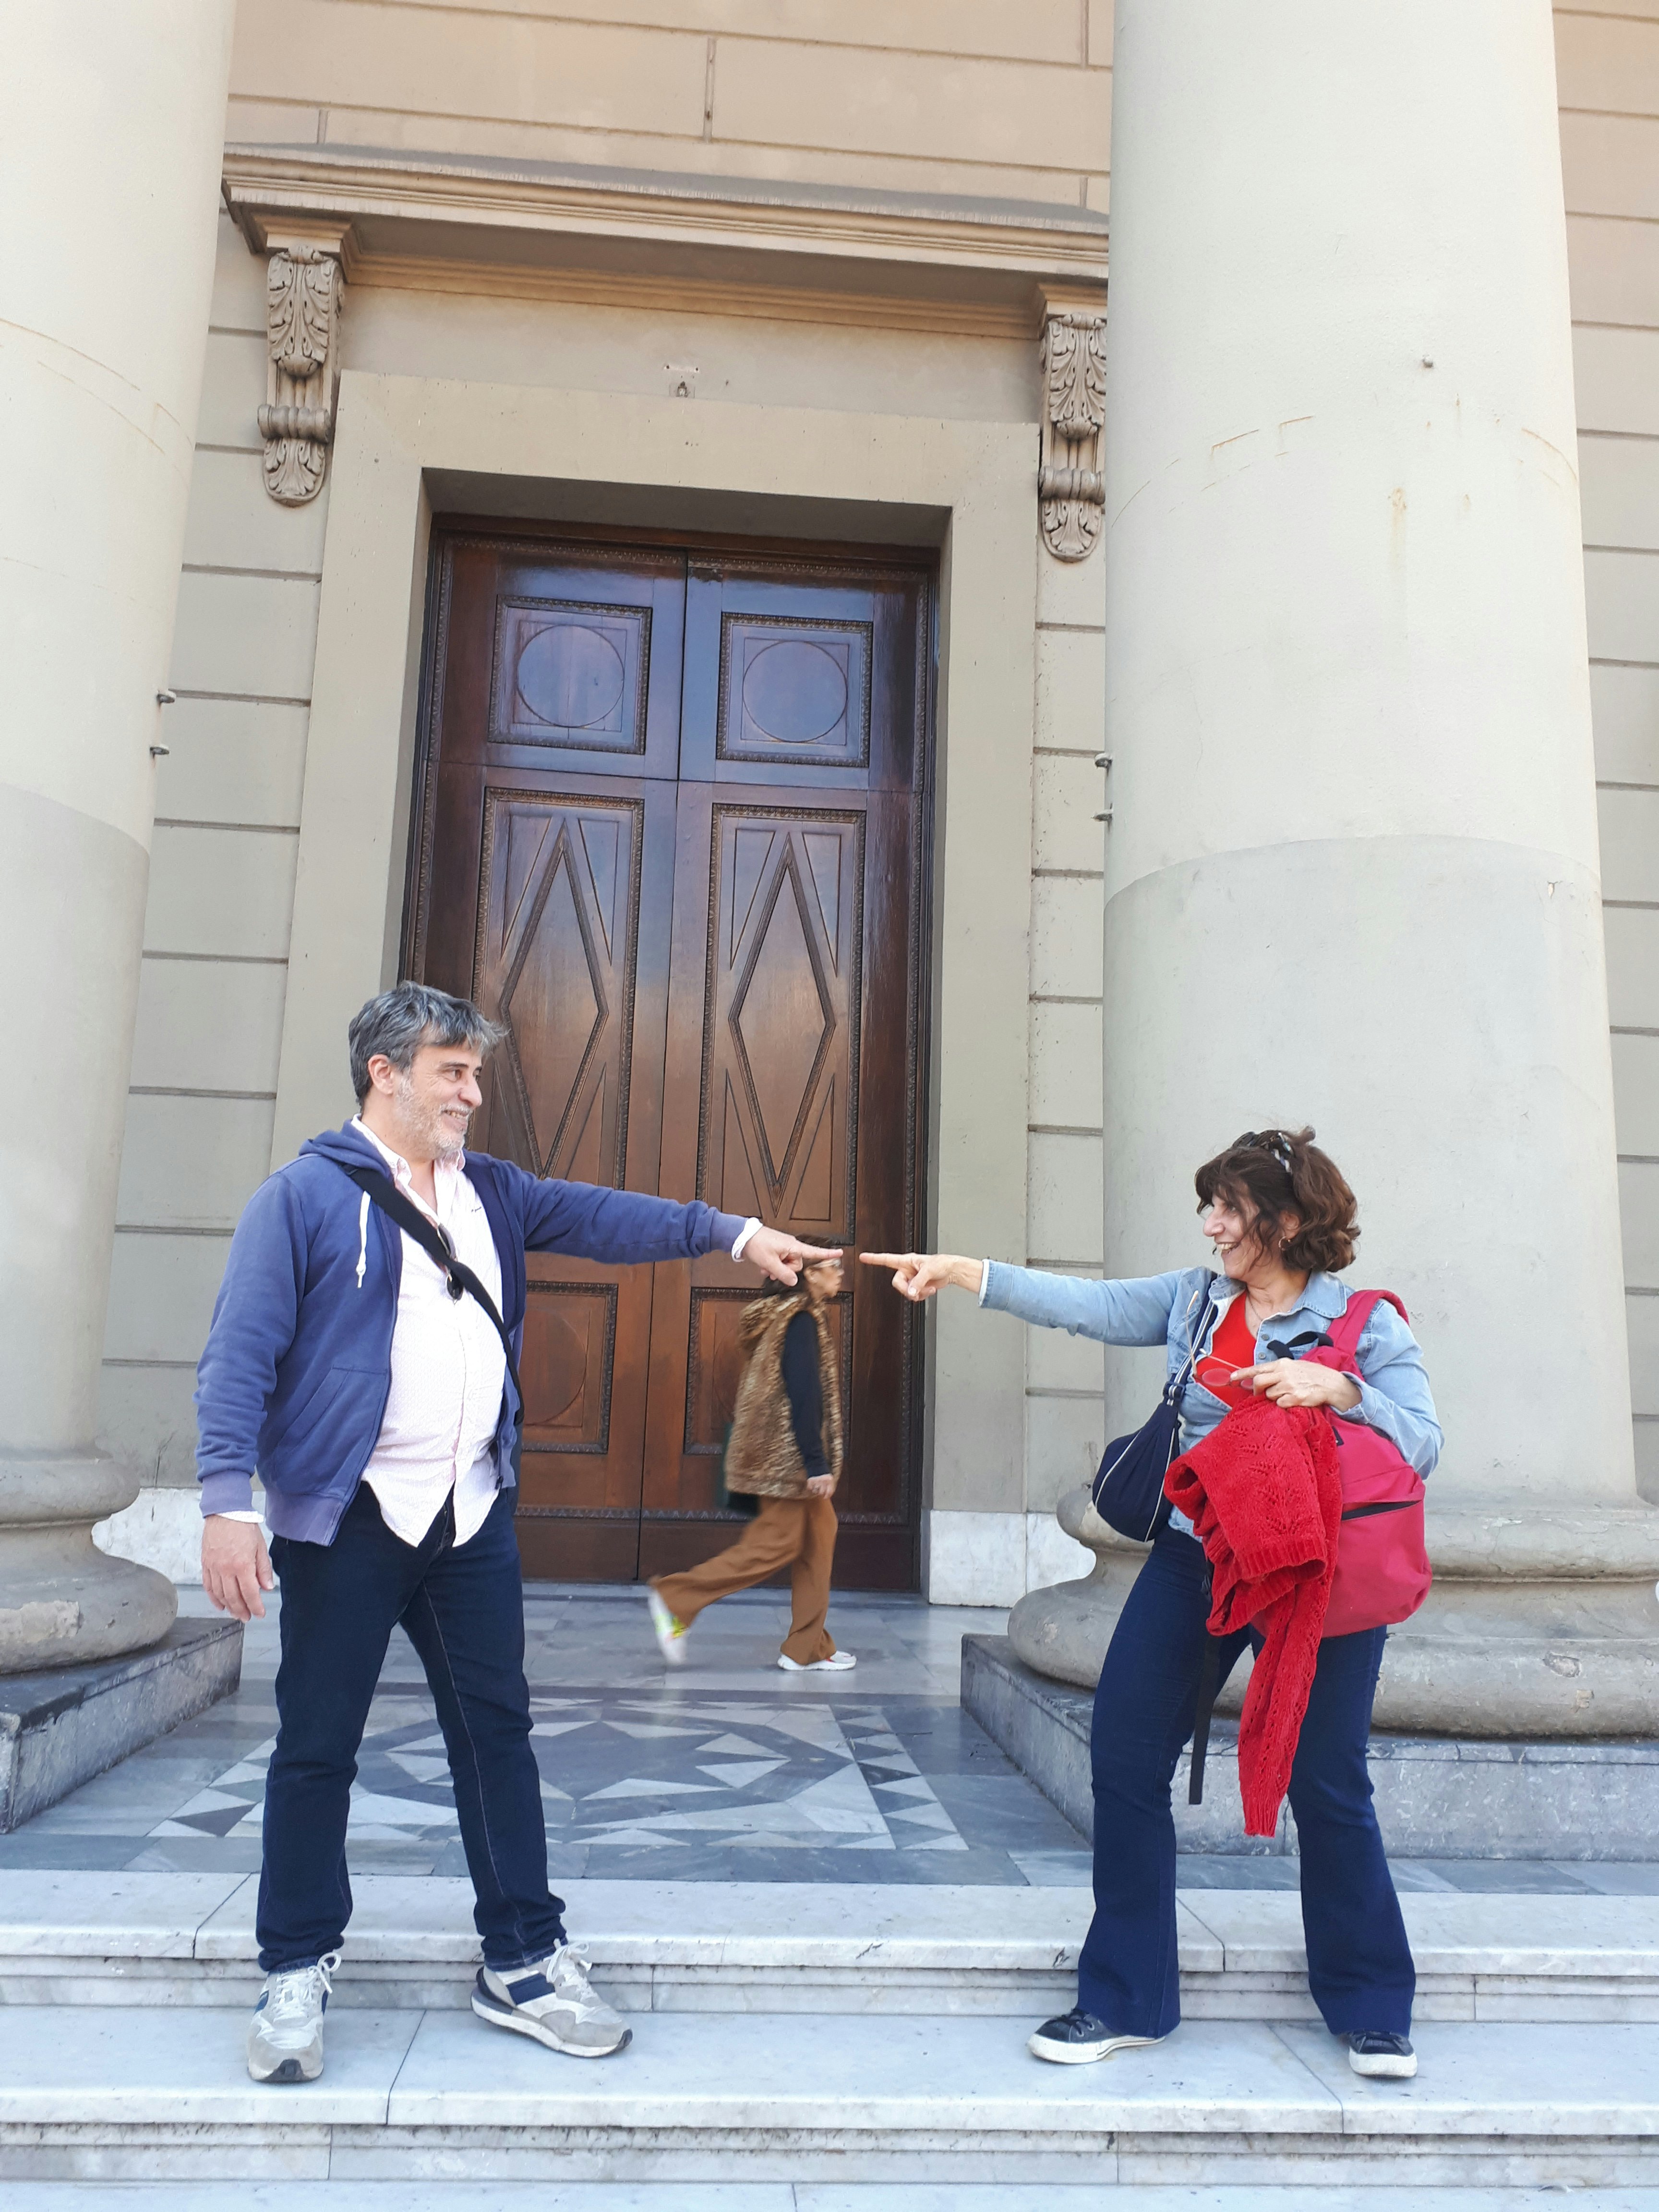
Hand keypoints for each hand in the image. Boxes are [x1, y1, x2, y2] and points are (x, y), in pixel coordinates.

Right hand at [201, 1515, 275, 1620]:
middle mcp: (226, 1569)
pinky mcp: (205, 1564)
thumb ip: (264, 1569)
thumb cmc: (243, 1526)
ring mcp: (213, 1568)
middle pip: (233, 1597)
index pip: (250, 1593)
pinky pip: (208, 1586)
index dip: (255, 1606)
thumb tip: (267, 1587)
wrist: (225, 1513)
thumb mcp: (260, 1547)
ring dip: (228, 1607)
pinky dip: (213, 1598)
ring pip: (220, 1595)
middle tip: (247, 1617)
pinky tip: (220, 1604)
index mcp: (242, 1565)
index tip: (260, 1613)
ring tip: (236, 1613)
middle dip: (242, 1610)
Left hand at [741, 1226, 840, 1285]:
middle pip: (796, 1265)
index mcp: (793, 1247)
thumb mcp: (769, 1263)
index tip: (840, 1253)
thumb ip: (782, 1274)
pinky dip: (774, 1265)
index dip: (827, 1254)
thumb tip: (794, 1281)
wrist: (743, 1236)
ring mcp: (784, 1247)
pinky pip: (781, 1261)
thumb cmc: (757, 1245)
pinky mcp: (778, 1249)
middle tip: (772, 1270)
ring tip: (766, 1268)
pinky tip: (764, 1267)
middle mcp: (791, 1246)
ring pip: (787, 1264)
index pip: (814, 1251)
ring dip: (777, 1269)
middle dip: (785, 1270)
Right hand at [805, 1474, 834, 1498]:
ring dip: (815, 1490)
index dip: (827, 1496)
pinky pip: (809, 1488)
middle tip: (820, 1490)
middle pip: (821, 1492)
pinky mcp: (810, 1480)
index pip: (829, 1492)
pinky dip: (810, 1487)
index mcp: (830, 1481)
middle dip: (820, 1492)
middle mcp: (823, 1481)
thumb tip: (828, 1495)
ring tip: (816, 1486)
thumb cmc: (824, 1474)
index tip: (825, 1497)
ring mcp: (817, 1481)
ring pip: (815, 1491)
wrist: (817, 1465)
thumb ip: (830, 1486)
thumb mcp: (830, 1479)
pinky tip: (812, 1484)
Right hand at [860, 1252, 983, 1301]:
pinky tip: (929, 1290)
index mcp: (906, 1261)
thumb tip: (911, 1292)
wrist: (951, 1271)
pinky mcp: (917, 1287)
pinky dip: (921, 1296)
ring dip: (917, 1293)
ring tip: (928, 1288)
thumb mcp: (928, 1270)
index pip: (886, 1259)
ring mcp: (912, 1279)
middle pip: (897, 1283)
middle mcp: (907, 1270)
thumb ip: (918, 1282)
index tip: (862, 1257)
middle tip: (916, 1290)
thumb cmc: (941, 1264)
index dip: (874, 1259)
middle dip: (907, 1289)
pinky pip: (913, 1296)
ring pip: (906, 1291)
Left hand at [1234, 1360, 1361, 1412]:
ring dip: (1275, 1398)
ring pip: (1270, 1395)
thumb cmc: (1312, 1375)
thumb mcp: (1294, 1366)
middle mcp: (1284, 1373)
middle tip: (1261, 1395)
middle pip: (1259, 1382)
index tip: (1230, 1378)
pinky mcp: (1295, 1397)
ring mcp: (1289, 1385)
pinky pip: (1280, 1404)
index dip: (1242, 1374)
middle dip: (1256, 1391)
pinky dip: (1284, 1405)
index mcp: (1282, 1364)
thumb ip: (1278, 1371)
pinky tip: (1293, 1401)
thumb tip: (1260, 1378)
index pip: (1257, 1368)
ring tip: (1287, 1395)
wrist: (1331, 1383)